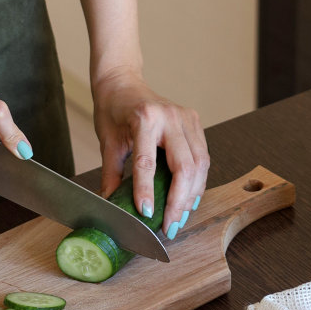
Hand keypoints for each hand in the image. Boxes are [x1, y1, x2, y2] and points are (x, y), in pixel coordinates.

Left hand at [92, 69, 208, 239]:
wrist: (123, 82)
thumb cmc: (113, 110)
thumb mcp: (107, 142)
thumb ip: (111, 176)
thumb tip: (111, 209)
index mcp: (144, 119)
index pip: (148, 162)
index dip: (148, 191)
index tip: (147, 215)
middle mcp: (170, 116)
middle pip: (185, 166)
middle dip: (179, 201)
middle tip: (170, 227)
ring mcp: (187, 117)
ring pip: (200, 164)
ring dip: (192, 195)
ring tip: (180, 217)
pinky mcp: (195, 121)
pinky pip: (203, 157)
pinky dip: (197, 181)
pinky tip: (189, 198)